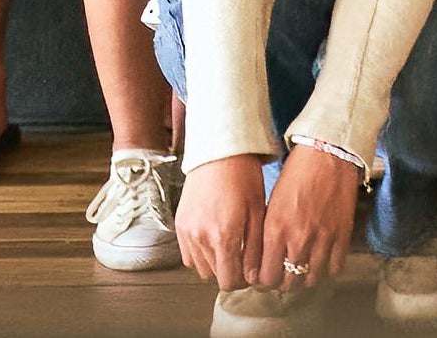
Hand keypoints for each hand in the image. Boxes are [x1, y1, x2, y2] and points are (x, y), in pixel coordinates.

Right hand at [176, 152, 268, 290]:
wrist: (218, 154)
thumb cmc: (243, 178)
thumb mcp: (257, 212)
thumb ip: (254, 248)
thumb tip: (253, 275)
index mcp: (223, 236)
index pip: (229, 280)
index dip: (243, 281)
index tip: (252, 272)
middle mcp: (201, 239)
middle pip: (214, 277)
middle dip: (231, 273)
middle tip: (244, 260)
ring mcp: (187, 234)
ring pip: (200, 269)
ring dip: (216, 266)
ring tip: (231, 249)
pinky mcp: (179, 227)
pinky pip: (188, 256)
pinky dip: (201, 256)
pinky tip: (215, 241)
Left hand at [259, 144, 362, 293]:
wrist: (328, 153)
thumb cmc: (297, 173)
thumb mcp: (271, 204)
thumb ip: (266, 234)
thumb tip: (262, 259)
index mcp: (276, 230)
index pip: (265, 277)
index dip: (262, 282)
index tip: (263, 278)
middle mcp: (299, 238)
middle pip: (287, 283)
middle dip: (281, 283)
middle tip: (281, 276)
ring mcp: (323, 237)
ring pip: (311, 279)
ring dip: (304, 279)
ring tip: (301, 271)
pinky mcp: (343, 233)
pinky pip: (335, 268)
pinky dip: (327, 269)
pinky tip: (321, 261)